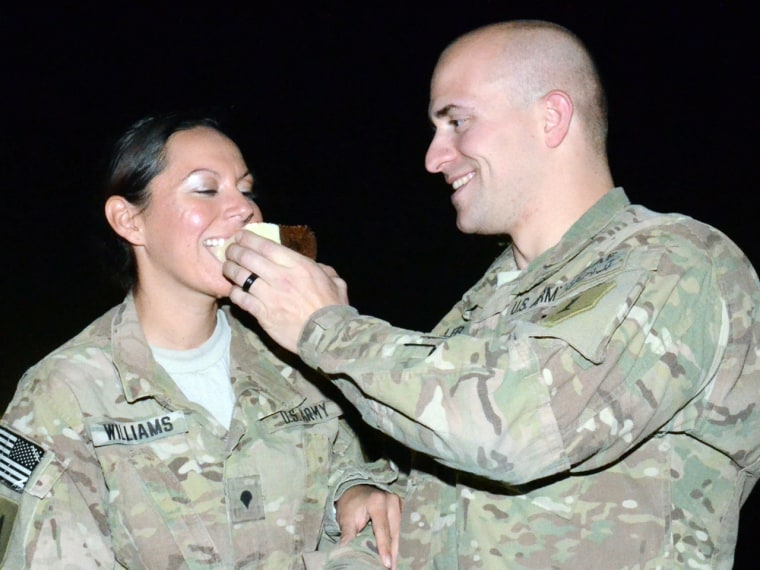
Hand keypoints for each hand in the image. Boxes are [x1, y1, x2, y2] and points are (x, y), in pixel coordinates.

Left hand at [223, 231, 348, 351]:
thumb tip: (317, 266)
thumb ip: (324, 270)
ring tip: (227, 267)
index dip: (249, 239)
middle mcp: (280, 277)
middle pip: (248, 257)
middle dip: (235, 251)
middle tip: (230, 250)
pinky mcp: (262, 314)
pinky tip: (234, 291)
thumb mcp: (335, 282)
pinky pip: (241, 299)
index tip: (241, 236)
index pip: (265, 246)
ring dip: (230, 269)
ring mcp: (269, 295)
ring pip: (240, 277)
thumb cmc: (333, 308)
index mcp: (298, 265)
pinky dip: (234, 293)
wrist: (328, 336)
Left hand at [335, 485, 401, 568]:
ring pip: (400, 530)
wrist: (355, 489)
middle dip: (393, 551)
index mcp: (377, 502)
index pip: (383, 529)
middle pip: (395, 531)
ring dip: (397, 548)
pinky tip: (395, 553)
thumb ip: (348, 533)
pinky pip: (401, 527)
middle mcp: (391, 501)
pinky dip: (398, 540)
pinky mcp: (401, 507)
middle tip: (391, 568)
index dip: (384, 548)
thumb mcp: (346, 518)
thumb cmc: (350, 504)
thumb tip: (344, 549)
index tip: (387, 564)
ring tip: (394, 564)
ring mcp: (399, 503)